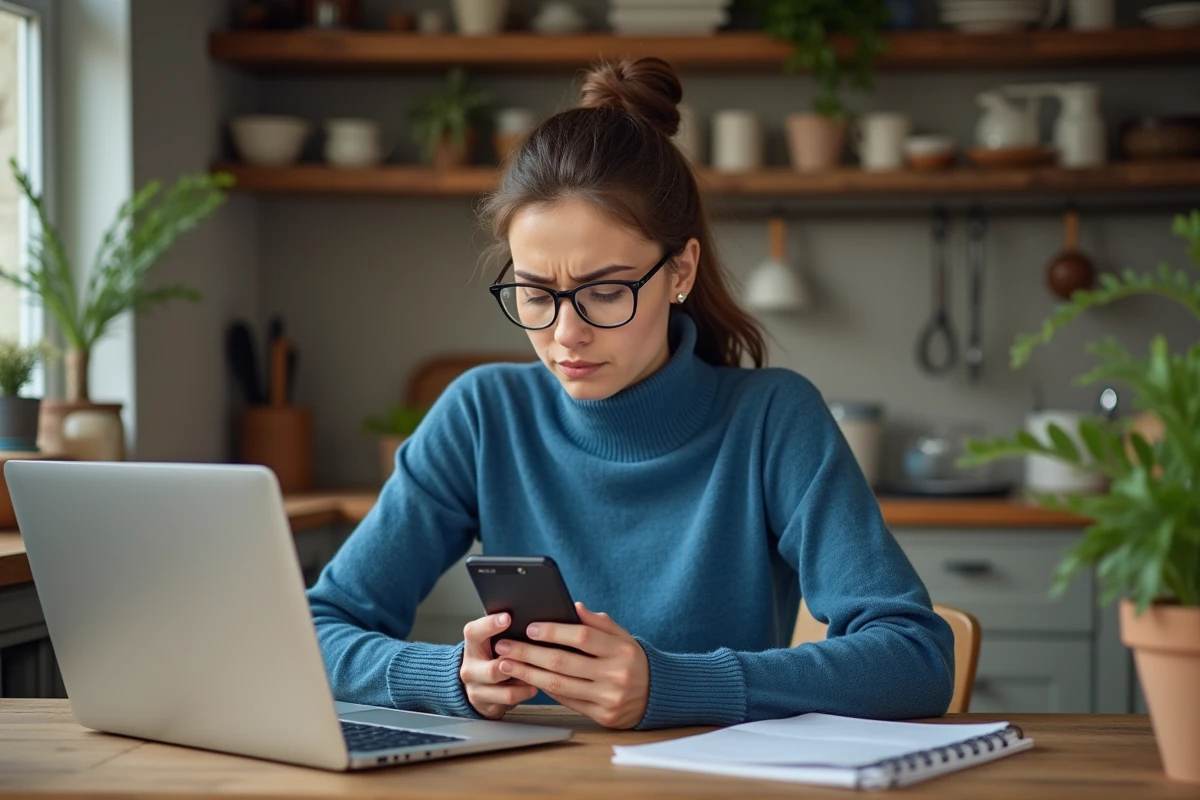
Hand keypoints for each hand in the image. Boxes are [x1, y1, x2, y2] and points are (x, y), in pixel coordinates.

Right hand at [459, 612, 538, 719]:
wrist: (478, 686)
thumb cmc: (491, 658)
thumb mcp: (493, 642)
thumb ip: (506, 633)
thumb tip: (533, 623)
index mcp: (472, 645)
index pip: (474, 632)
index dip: (490, 625)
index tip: (507, 618)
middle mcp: (470, 667)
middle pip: (492, 668)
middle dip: (514, 664)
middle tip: (530, 657)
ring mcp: (475, 687)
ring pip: (502, 686)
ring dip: (522, 678)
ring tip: (538, 672)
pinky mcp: (483, 703)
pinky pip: (508, 698)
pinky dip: (523, 691)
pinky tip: (533, 686)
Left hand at [494, 602, 648, 729]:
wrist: (657, 695)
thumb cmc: (633, 660)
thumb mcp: (623, 636)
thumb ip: (598, 622)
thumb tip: (574, 606)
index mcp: (622, 650)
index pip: (583, 637)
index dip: (554, 632)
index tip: (530, 628)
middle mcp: (616, 675)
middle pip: (564, 662)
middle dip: (529, 653)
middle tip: (504, 645)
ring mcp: (608, 698)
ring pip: (559, 685)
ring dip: (528, 673)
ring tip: (507, 664)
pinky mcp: (602, 716)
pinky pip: (566, 701)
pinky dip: (545, 689)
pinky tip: (528, 679)